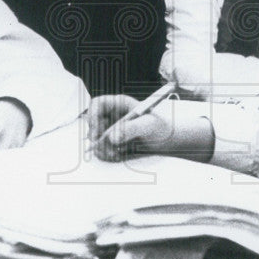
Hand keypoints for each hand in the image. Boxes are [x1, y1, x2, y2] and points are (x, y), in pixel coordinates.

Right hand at [86, 95, 213, 162]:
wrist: (166, 141)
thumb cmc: (160, 127)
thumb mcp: (149, 125)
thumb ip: (131, 129)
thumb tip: (112, 137)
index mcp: (119, 103)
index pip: (97, 104)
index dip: (92, 115)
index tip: (95, 130)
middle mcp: (112, 115)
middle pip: (93, 124)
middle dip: (97, 137)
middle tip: (103, 148)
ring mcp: (111, 129)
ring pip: (96, 139)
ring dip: (104, 148)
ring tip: (120, 152)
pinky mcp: (112, 143)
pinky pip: (102, 149)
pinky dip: (109, 154)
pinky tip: (122, 155)